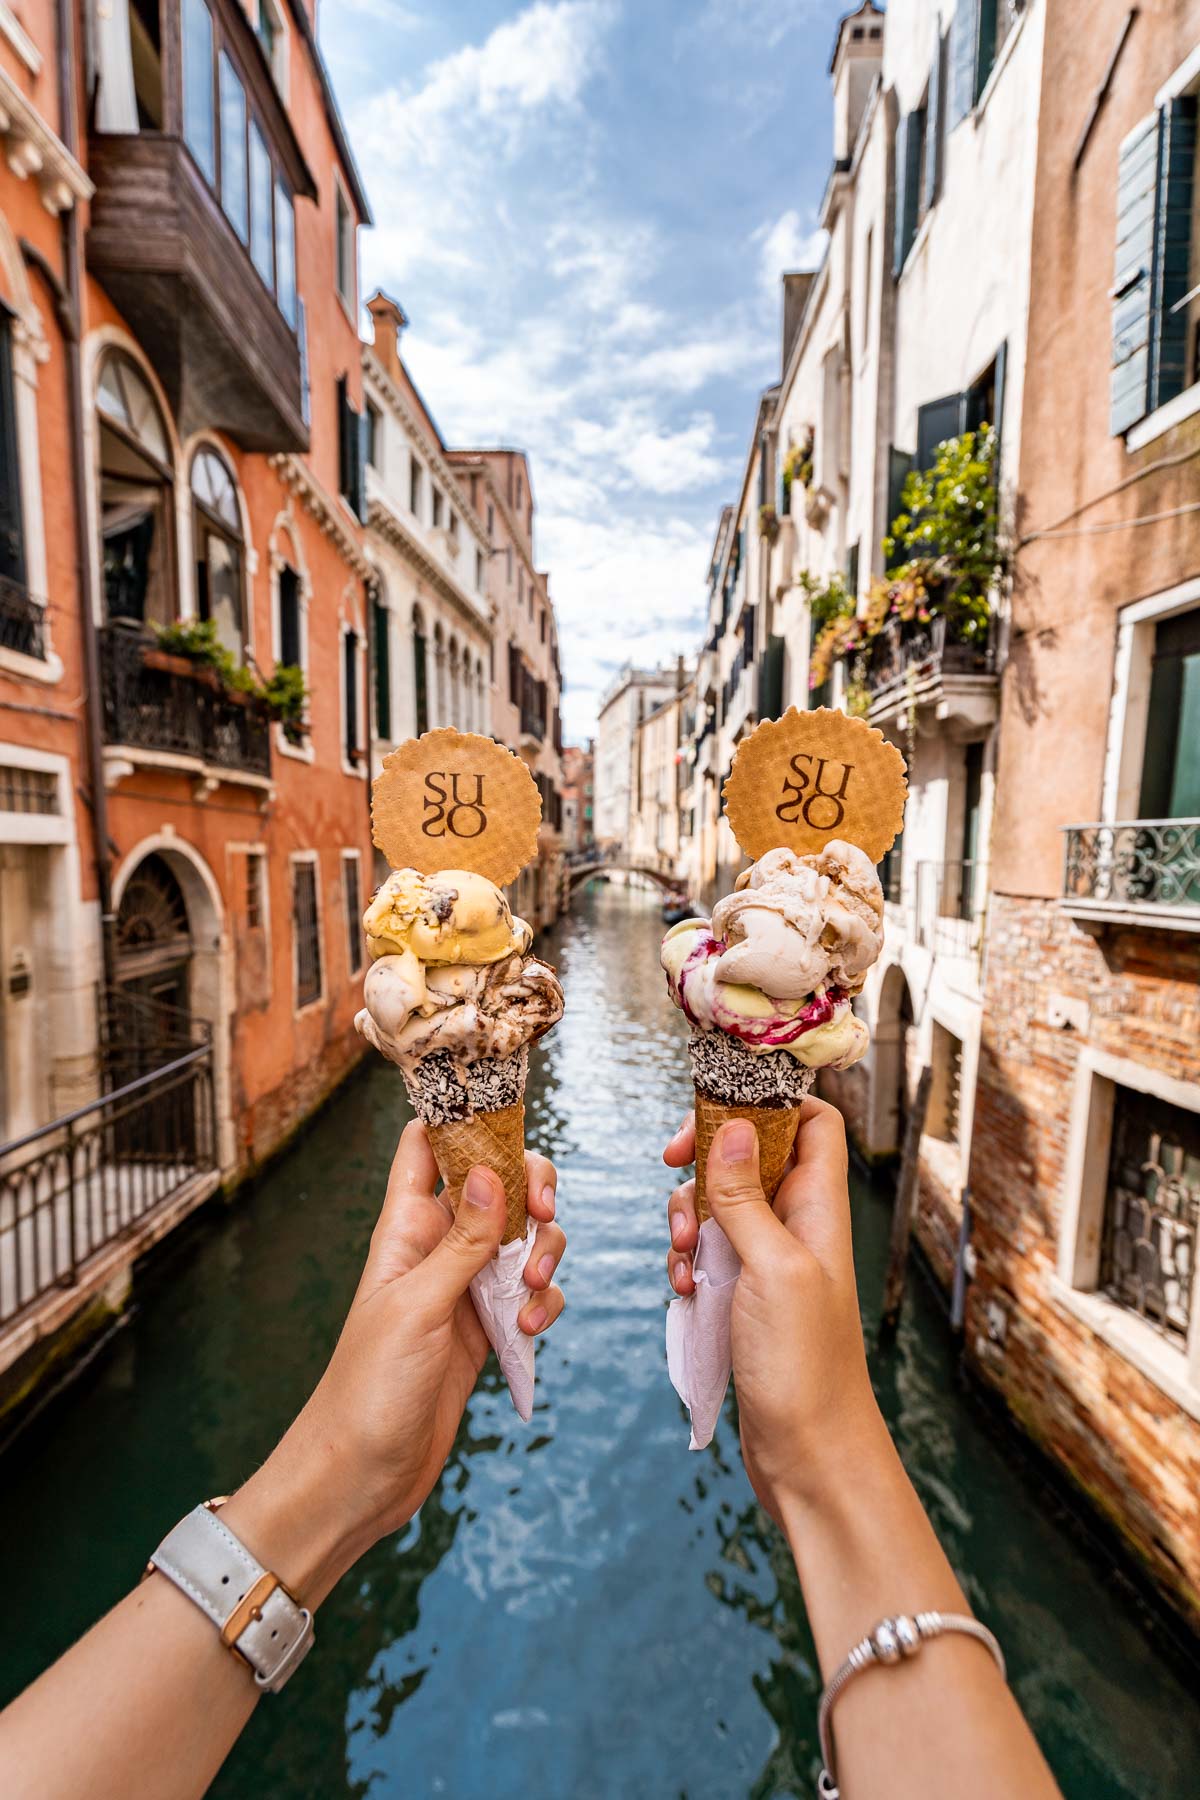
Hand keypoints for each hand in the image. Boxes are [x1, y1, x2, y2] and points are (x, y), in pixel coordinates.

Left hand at [222, 1121, 564, 1602]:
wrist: (362, 1475)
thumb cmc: (368, 1389)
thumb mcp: (418, 1308)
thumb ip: (462, 1241)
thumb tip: (492, 1168)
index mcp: (405, 1227)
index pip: (427, 1145)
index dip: (462, 1118)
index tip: (507, 1111)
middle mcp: (436, 1247)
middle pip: (497, 1182)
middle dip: (531, 1189)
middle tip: (543, 1213)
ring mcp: (464, 1287)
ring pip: (524, 1237)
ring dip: (543, 1252)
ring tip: (529, 1290)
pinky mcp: (486, 1328)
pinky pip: (530, 1292)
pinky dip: (542, 1301)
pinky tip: (529, 1328)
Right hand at [663, 1099, 887, 1522]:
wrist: (809, 1454)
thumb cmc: (805, 1365)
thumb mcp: (772, 1269)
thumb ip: (747, 1197)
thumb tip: (734, 1125)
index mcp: (819, 1206)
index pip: (812, 1120)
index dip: (768, 1104)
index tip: (715, 1115)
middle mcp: (798, 1224)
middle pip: (750, 1153)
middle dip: (705, 1161)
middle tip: (673, 1170)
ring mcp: (770, 1260)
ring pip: (720, 1203)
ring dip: (688, 1217)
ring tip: (683, 1255)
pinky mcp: (745, 1294)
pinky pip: (708, 1252)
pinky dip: (687, 1261)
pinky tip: (685, 1291)